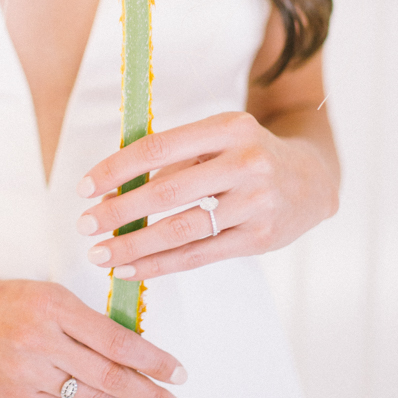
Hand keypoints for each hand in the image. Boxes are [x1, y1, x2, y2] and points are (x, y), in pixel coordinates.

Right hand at [0, 273, 186, 397]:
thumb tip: (130, 349)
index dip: (152, 359)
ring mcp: (27, 372)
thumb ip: (81, 320)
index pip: (116, 340)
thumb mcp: (41, 293)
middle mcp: (42, 339)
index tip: (178, 371)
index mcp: (53, 305)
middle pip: (110, 375)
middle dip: (151, 394)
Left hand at [75, 111, 339, 280]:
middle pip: (167, 191)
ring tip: (100, 254)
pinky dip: (160, 265)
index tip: (85, 187)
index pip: (159, 148)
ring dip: (134, 245)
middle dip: (119, 211)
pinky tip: (131, 269)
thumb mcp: (218, 138)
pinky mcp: (259, 239)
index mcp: (229, 128)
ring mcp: (256, 203)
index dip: (117, 169)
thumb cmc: (247, 155)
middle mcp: (246, 163)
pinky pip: (198, 255)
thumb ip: (175, 158)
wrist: (312, 180)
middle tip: (85, 224)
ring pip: (181, 230)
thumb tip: (113, 188)